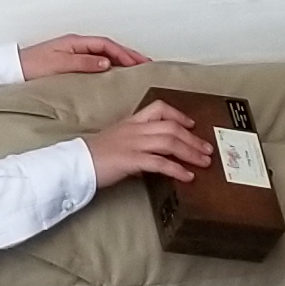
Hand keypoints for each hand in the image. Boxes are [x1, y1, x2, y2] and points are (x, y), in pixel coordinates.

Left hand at [19, 34, 152, 76]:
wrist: (15, 70)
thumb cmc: (33, 66)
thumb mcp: (59, 64)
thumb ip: (83, 63)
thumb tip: (107, 63)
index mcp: (76, 42)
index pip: (106, 45)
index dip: (124, 53)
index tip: (139, 63)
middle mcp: (77, 45)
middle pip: (108, 48)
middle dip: (128, 55)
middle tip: (146, 64)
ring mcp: (74, 53)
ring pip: (104, 54)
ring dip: (121, 60)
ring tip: (136, 69)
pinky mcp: (71, 62)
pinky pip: (96, 61)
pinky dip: (110, 65)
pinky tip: (115, 74)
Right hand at [80, 96, 215, 189]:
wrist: (77, 164)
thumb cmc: (95, 156)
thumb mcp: (117, 141)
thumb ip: (137, 144)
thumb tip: (156, 156)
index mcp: (131, 122)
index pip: (159, 109)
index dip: (179, 115)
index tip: (192, 125)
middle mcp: (135, 129)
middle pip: (171, 127)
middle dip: (193, 139)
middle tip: (207, 149)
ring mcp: (133, 143)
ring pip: (170, 142)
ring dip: (191, 153)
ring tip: (204, 162)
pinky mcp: (131, 160)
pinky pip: (160, 162)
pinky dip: (177, 169)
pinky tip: (187, 176)